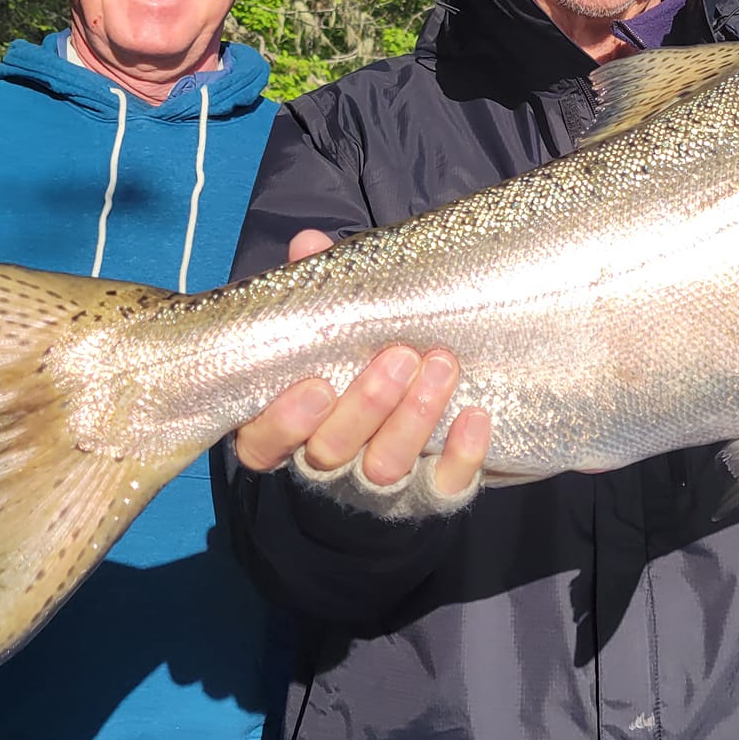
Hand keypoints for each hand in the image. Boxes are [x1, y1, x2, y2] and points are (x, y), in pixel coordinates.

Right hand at [232, 229, 490, 491]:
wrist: (408, 433)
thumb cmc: (353, 366)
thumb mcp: (331, 333)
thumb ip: (318, 295)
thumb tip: (308, 243)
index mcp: (288, 430)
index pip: (263, 443)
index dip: (285, 421)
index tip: (316, 384)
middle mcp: (327, 467)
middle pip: (332, 451)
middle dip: (367, 404)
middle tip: (400, 356)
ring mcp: (378, 489)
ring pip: (386, 467)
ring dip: (415, 417)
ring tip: (441, 365)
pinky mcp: (430, 496)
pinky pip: (446, 486)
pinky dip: (462, 455)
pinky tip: (475, 416)